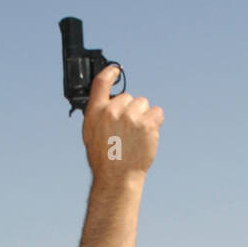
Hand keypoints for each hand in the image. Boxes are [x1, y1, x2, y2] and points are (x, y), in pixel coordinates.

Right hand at [82, 65, 163, 179]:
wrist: (117, 177)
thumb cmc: (104, 158)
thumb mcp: (90, 134)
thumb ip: (98, 115)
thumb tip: (108, 102)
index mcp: (96, 112)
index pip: (101, 83)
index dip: (110, 73)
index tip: (115, 69)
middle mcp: (112, 111)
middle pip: (128, 97)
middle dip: (130, 110)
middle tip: (127, 130)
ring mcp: (130, 117)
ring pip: (143, 104)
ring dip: (143, 116)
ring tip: (136, 135)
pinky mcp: (147, 124)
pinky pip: (157, 113)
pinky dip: (155, 122)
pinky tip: (147, 135)